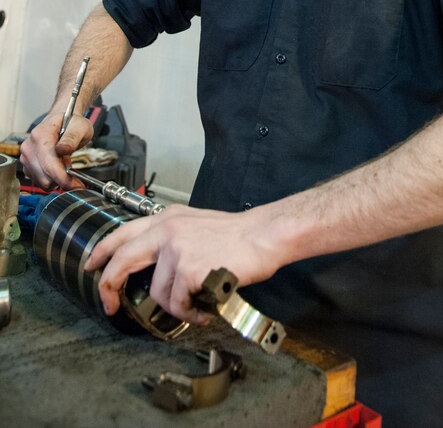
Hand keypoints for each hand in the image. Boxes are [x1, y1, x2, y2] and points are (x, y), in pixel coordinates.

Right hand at [20, 112, 93, 189]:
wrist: (61, 119)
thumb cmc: (71, 122)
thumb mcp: (79, 127)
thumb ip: (72, 139)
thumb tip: (62, 149)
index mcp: (40, 136)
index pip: (50, 165)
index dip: (65, 179)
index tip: (78, 185)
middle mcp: (29, 147)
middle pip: (44, 177)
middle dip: (63, 181)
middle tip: (76, 176)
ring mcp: (26, 157)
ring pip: (41, 182)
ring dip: (57, 181)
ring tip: (66, 167)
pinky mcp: (27, 165)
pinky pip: (38, 181)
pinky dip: (51, 180)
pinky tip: (59, 169)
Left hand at [84, 203, 281, 322]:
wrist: (262, 235)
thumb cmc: (236, 234)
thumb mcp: (195, 224)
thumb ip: (171, 237)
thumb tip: (155, 265)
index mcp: (167, 218)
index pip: (123, 232)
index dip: (102, 252)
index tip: (91, 266)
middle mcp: (167, 229)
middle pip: (122, 258)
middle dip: (109, 286)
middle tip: (110, 304)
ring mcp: (176, 249)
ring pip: (156, 291)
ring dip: (174, 306)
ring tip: (194, 305)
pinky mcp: (188, 269)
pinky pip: (177, 303)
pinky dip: (190, 312)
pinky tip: (205, 307)